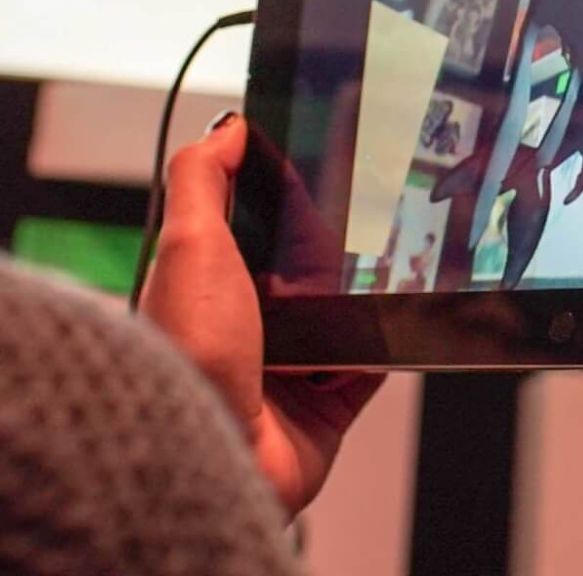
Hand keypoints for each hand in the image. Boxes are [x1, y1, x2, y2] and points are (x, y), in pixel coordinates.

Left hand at [139, 114, 382, 515]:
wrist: (215, 454)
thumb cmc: (188, 357)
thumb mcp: (188, 243)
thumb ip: (202, 177)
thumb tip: (228, 127)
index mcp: (205, 285)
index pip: (253, 223)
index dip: (284, 194)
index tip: (323, 164)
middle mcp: (245, 327)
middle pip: (304, 267)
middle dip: (333, 246)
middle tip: (371, 213)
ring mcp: (287, 370)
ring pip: (343, 313)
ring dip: (363, 296)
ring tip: (391, 262)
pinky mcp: (325, 407)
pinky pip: (372, 364)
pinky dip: (386, 345)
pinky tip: (395, 318)